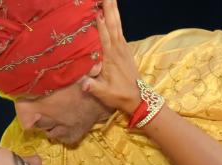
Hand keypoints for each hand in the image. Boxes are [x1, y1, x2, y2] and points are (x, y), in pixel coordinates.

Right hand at [82, 0, 140, 114]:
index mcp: (111, 57)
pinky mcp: (125, 50)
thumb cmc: (119, 95)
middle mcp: (118, 49)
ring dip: (114, 10)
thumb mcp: (104, 94)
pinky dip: (116, 19)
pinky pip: (120, 30)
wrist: (138, 99)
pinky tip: (114, 12)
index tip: (96, 10)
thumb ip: (93, 87)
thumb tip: (83, 83)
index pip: (105, 36)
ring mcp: (123, 48)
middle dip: (109, 9)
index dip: (101, 23)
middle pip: (113, 25)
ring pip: (118, 25)